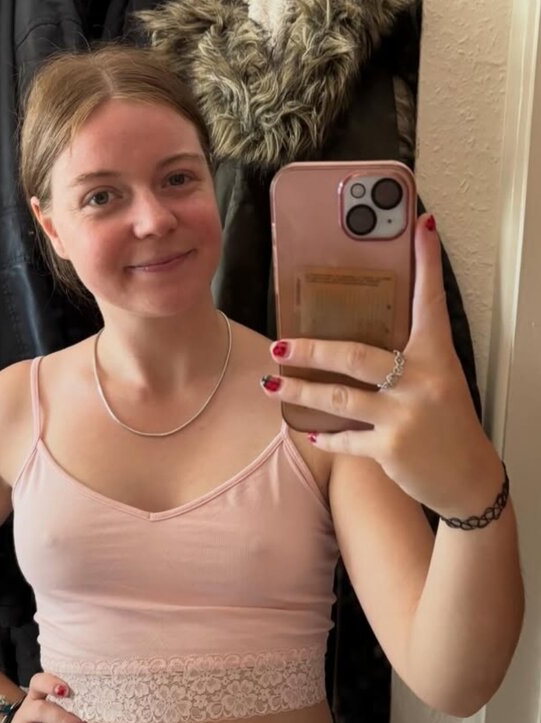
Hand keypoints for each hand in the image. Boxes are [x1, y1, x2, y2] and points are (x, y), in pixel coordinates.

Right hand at [4, 672, 91, 722]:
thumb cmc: (49, 721)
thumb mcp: (56, 708)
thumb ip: (75, 706)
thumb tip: (111, 710)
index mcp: (37, 697)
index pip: (38, 682)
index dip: (50, 683)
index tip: (67, 691)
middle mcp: (25, 712)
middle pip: (40, 710)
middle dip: (63, 720)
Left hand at [262, 212, 502, 518]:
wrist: (468, 477)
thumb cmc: (450, 425)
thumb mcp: (440, 381)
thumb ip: (410, 357)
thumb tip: (367, 338)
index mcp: (436, 357)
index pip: (431, 302)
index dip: (427, 263)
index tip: (421, 227)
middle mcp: (420, 382)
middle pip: (355, 356)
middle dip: (311, 350)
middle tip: (281, 345)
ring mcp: (403, 416)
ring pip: (339, 399)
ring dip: (300, 391)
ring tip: (272, 385)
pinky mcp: (390, 448)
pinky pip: (345, 439)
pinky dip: (324, 436)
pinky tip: (307, 431)